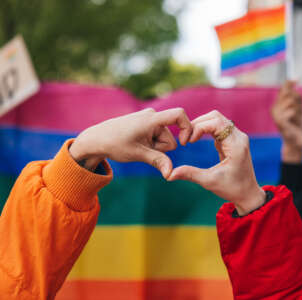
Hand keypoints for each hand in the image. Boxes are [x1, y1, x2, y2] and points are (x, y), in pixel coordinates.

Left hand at [69, 108, 191, 178]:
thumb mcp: (138, 154)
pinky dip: (151, 144)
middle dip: (161, 148)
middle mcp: (152, 115)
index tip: (184, 143)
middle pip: (171, 138)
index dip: (187, 128)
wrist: (97, 139)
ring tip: (137, 146)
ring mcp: (149, 119)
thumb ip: (158, 161)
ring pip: (164, 139)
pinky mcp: (147, 124)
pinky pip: (157, 137)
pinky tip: (138, 145)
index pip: (179, 115)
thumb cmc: (115, 144)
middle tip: (142, 149)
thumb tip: (170, 174)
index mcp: (152, 119)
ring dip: (155, 147)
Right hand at [168, 110, 264, 215]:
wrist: (247, 194)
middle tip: (186, 138)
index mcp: (236, 145)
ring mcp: (237, 137)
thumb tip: (169, 175)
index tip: (188, 142)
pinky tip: (196, 140)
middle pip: (216, 117)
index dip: (199, 128)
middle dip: (198, 123)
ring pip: (216, 119)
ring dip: (201, 125)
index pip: (216, 123)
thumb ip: (190, 174)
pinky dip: (205, 130)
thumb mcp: (209, 181)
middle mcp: (239, 137)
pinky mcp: (232, 140)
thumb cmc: (231, 188)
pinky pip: (217, 127)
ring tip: (190, 138)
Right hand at [271, 81, 301, 162]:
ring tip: (297, 119)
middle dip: (297, 100)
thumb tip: (295, 85)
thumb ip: (298, 100)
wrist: (298, 142)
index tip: (297, 77)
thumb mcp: (301, 111)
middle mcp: (275, 108)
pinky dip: (296, 115)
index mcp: (280, 105)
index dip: (289, 82)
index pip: (283, 89)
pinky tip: (294, 122)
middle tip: (300, 111)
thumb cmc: (299, 128)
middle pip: (288, 93)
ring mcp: (276, 114)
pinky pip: (292, 110)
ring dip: (298, 109)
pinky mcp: (278, 120)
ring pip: (291, 101)